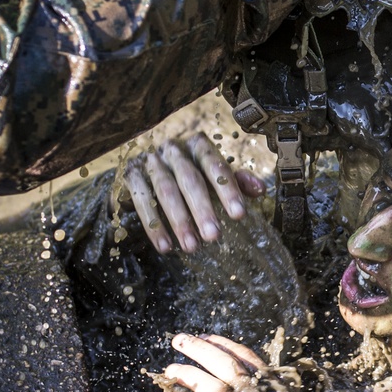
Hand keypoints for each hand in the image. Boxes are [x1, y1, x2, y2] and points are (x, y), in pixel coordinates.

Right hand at [124, 134, 264, 253]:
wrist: (145, 163)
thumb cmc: (190, 171)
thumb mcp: (213, 173)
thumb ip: (235, 180)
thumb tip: (261, 189)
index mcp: (197, 145)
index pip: (215, 165)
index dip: (227, 190)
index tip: (239, 215)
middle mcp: (173, 150)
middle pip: (189, 179)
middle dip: (203, 209)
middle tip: (214, 237)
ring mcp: (150, 161)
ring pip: (165, 191)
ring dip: (179, 221)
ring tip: (192, 247)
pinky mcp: (131, 176)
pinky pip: (141, 201)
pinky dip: (153, 226)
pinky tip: (165, 246)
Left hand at [162, 332, 268, 391]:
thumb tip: (228, 374)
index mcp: (276, 390)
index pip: (247, 358)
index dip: (223, 345)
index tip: (204, 336)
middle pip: (226, 365)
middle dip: (199, 349)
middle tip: (179, 340)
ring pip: (211, 387)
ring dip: (188, 374)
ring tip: (171, 370)